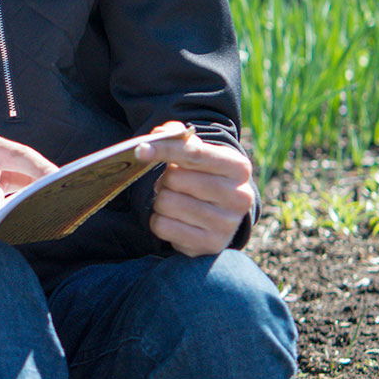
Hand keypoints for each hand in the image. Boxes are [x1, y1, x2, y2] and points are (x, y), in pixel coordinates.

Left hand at [139, 122, 255, 256]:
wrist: (222, 214)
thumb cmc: (204, 176)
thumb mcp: (199, 153)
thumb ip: (179, 137)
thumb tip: (159, 134)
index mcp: (238, 167)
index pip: (194, 153)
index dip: (164, 149)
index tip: (140, 149)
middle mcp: (239, 196)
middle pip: (175, 179)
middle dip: (165, 179)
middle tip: (171, 183)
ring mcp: (226, 224)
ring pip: (166, 203)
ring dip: (161, 201)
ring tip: (175, 201)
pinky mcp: (210, 245)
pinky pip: (162, 227)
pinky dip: (159, 221)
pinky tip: (175, 219)